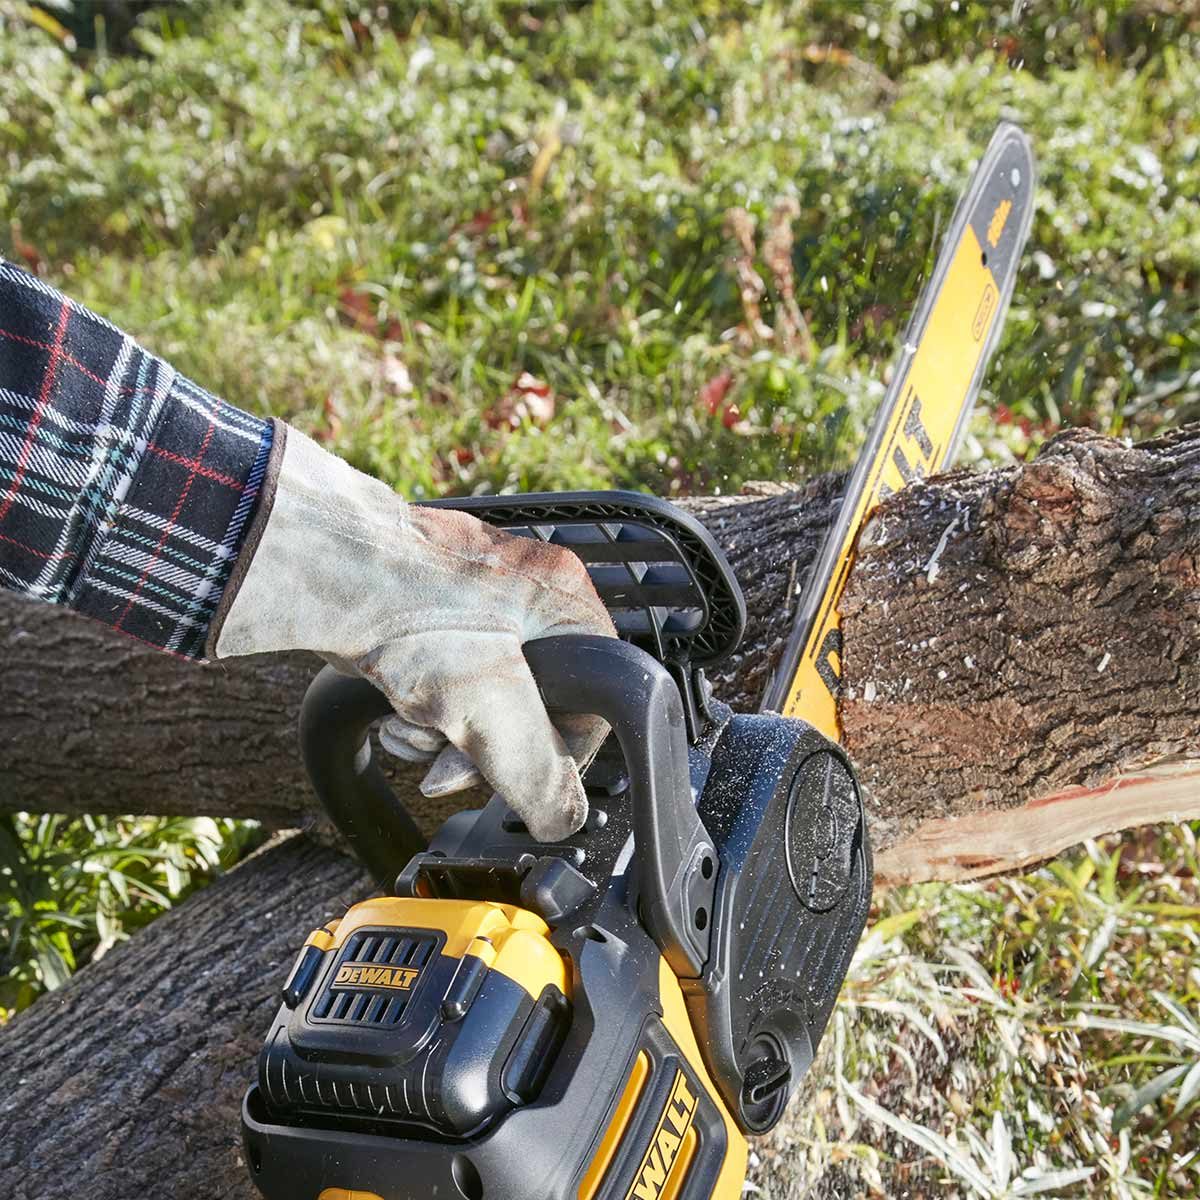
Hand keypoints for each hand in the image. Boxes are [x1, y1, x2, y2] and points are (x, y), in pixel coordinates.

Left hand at [211, 427, 615, 840]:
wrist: (319, 573)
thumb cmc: (408, 611)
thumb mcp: (492, 711)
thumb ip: (539, 775)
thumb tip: (562, 818)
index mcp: (562, 599)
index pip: (596, 695)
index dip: (561, 751)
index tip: (525, 781)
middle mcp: (524, 592)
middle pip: (531, 704)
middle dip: (484, 744)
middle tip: (451, 765)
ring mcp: (472, 599)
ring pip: (479, 699)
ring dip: (444, 733)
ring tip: (410, 728)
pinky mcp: (424, 612)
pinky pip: (440, 681)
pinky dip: (416, 710)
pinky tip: (391, 713)